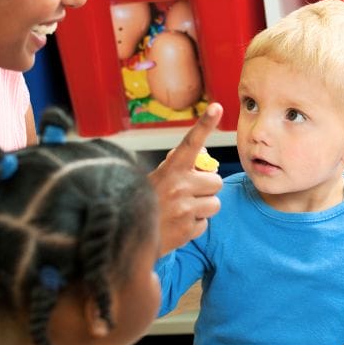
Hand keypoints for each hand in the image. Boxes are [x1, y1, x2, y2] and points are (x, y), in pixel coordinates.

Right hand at [149, 103, 224, 254]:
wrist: (126, 237)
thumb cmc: (144, 203)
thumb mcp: (155, 178)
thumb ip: (178, 167)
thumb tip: (203, 158)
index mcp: (170, 169)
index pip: (191, 142)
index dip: (205, 124)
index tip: (217, 107)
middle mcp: (179, 186)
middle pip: (216, 182)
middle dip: (206, 188)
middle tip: (188, 194)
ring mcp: (185, 209)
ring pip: (215, 204)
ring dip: (203, 207)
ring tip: (182, 210)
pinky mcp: (188, 229)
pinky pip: (205, 223)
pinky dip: (194, 225)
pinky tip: (177, 224)